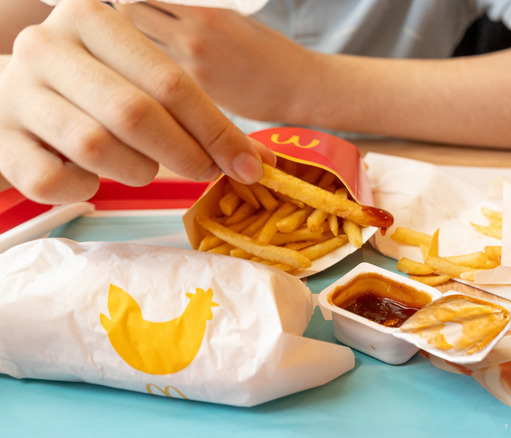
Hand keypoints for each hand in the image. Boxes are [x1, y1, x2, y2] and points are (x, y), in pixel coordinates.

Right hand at [0, 0, 274, 204]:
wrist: (8, 95)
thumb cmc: (92, 88)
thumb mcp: (140, 79)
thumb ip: (195, 112)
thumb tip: (257, 161)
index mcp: (91, 19)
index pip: (170, 82)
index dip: (216, 130)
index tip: (249, 166)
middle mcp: (48, 47)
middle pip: (135, 113)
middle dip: (185, 154)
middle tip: (206, 172)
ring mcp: (17, 93)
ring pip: (96, 147)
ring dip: (136, 170)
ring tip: (143, 166)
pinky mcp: (0, 140)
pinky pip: (54, 181)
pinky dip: (86, 188)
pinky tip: (93, 178)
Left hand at [114, 1, 312, 121]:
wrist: (299, 86)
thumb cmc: (268, 49)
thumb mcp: (232, 17)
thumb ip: (192, 11)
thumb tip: (156, 7)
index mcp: (204, 8)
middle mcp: (193, 34)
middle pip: (129, 13)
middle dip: (122, 13)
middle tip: (125, 20)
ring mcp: (191, 65)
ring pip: (137, 48)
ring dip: (129, 46)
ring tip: (134, 50)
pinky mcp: (193, 93)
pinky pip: (157, 77)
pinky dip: (149, 73)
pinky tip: (152, 77)